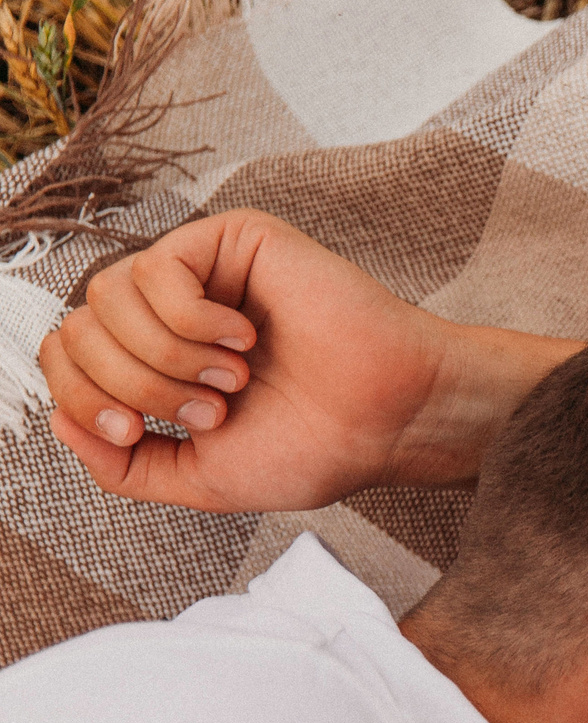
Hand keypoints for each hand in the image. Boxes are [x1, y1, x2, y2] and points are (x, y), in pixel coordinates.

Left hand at [40, 209, 572, 511]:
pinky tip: (245, 338)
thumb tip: (62, 423)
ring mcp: (200, 274)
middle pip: (79, 330)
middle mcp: (171, 313)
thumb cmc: (317, 447)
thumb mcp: (199, 480)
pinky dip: (192, 319)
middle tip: (212, 410)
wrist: (389, 420)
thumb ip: (124, 469)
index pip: (69, 358)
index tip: (138, 433)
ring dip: (167, 356)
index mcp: (159, 364)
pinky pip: (157, 269)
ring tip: (234, 377)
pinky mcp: (229, 242)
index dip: (84, 399)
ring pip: (107, 298)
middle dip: (135, 385)